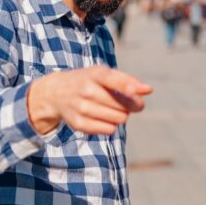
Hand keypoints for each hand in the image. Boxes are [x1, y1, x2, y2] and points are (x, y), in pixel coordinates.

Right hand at [27, 65, 152, 134]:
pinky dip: (111, 126)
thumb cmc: (89, 81)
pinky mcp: (77, 123)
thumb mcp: (105, 74)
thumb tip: (149, 90)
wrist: (56, 92)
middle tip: (125, 103)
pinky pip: (108, 130)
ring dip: (121, 116)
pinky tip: (104, 118)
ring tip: (113, 109)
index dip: (127, 87)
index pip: (113, 80)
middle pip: (123, 106)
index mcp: (95, 74)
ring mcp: (80, 107)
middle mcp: (86, 90)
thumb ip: (128, 81)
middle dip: (130, 106)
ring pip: (118, 119)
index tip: (139, 92)